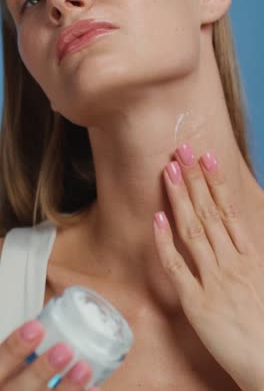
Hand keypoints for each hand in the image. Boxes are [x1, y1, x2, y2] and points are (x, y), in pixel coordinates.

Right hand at [0, 319, 100, 389]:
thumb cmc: (14, 384)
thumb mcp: (9, 366)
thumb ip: (22, 351)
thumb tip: (53, 320)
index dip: (16, 347)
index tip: (37, 327)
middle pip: (18, 390)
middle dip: (42, 370)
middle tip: (65, 350)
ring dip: (66, 388)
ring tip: (84, 368)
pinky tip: (93, 389)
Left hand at [153, 144, 263, 390]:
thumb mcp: (263, 280)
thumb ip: (249, 254)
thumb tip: (237, 229)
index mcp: (251, 258)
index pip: (229, 212)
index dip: (216, 183)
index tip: (206, 158)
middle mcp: (232, 263)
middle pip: (210, 214)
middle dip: (195, 180)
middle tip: (182, 151)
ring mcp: (213, 281)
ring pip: (194, 231)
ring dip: (180, 199)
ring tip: (169, 172)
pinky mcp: (196, 303)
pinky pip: (177, 268)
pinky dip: (166, 243)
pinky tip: (157, 219)